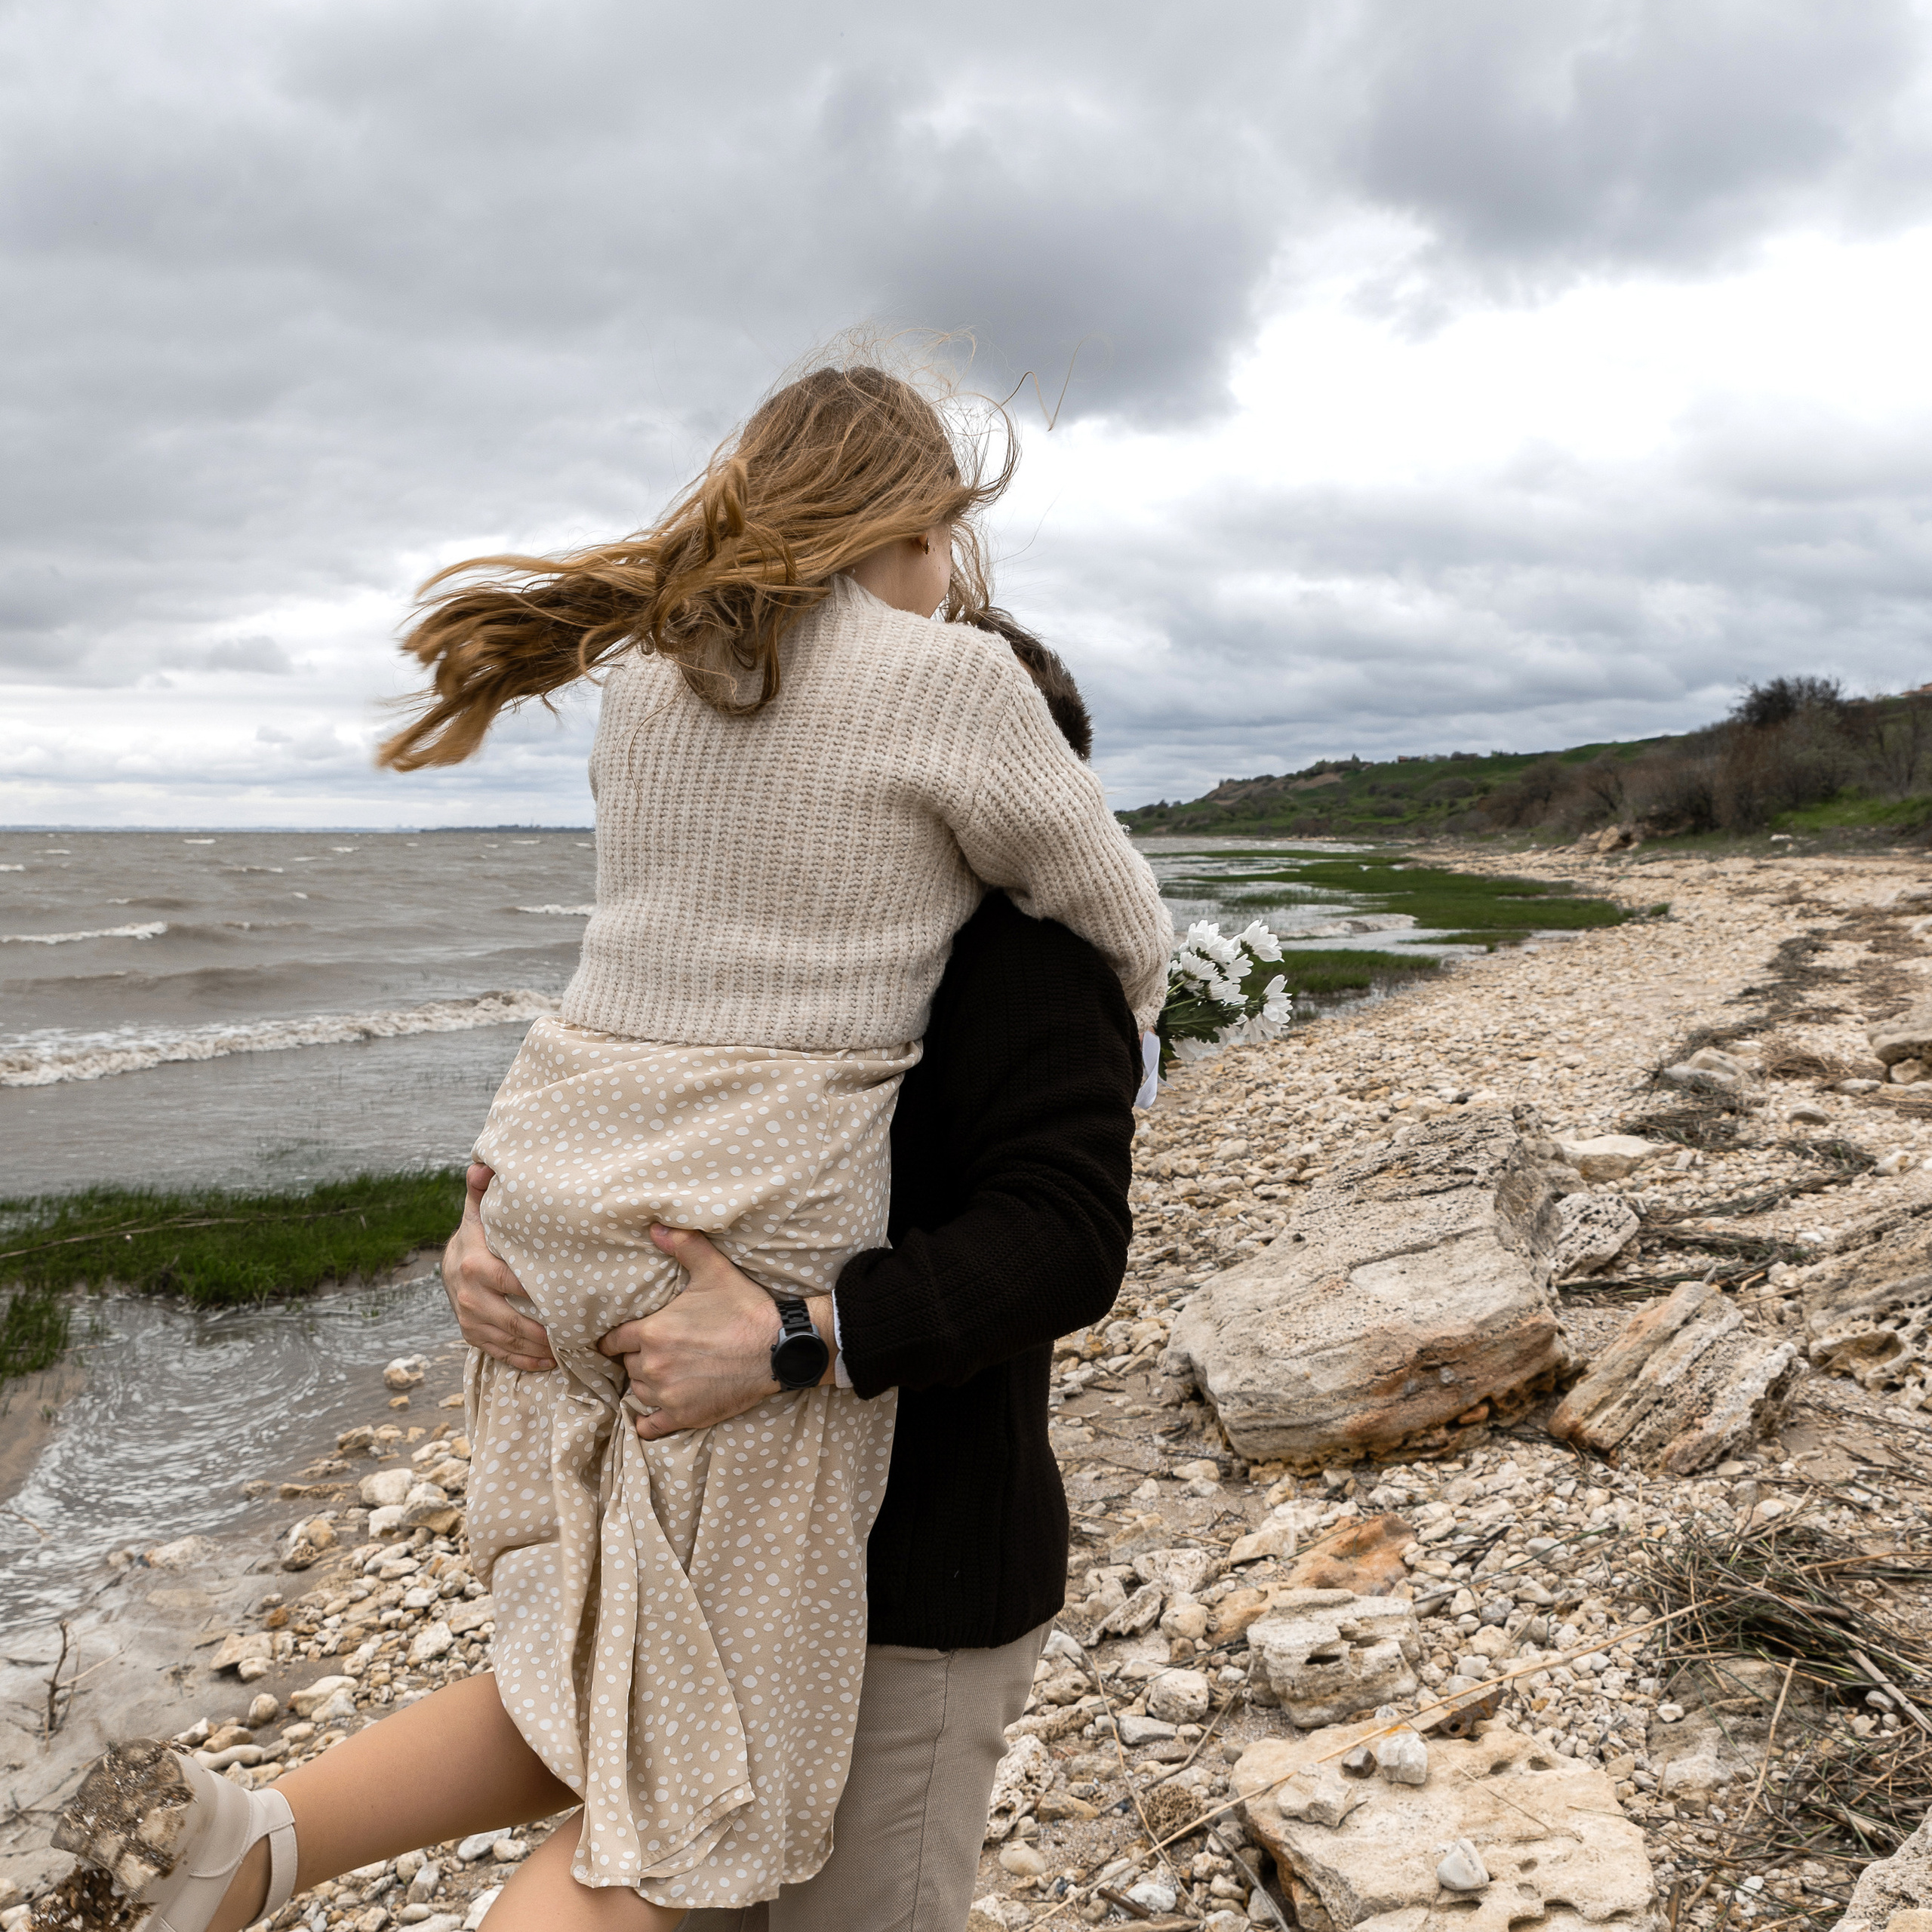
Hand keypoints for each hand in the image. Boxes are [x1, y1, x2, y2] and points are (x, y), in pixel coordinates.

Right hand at [441, 1162, 556, 1372]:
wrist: (451, 1260)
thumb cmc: (479, 1232)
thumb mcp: (480, 1210)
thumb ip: (482, 1189)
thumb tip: (482, 1164)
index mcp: (475, 1266)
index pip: (513, 1284)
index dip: (543, 1293)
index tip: (573, 1297)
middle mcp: (470, 1297)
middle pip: (512, 1321)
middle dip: (545, 1331)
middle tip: (580, 1333)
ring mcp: (469, 1319)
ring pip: (507, 1341)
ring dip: (538, 1349)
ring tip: (571, 1350)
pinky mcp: (471, 1335)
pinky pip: (498, 1353)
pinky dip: (524, 1360)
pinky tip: (550, 1362)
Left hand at [598, 1225, 834, 1440]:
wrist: (778, 1348)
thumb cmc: (744, 1309)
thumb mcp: (713, 1270)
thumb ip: (683, 1246)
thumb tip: (655, 1227)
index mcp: (652, 1332)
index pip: (613, 1341)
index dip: (615, 1339)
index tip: (618, 1341)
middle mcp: (652, 1366)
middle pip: (629, 1365)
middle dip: (639, 1358)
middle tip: (658, 1353)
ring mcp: (667, 1394)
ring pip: (639, 1391)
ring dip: (647, 1384)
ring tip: (665, 1375)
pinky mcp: (684, 1416)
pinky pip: (649, 1426)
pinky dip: (648, 1421)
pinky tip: (653, 1413)